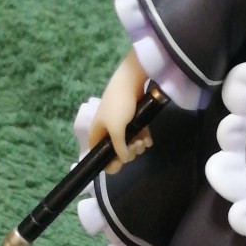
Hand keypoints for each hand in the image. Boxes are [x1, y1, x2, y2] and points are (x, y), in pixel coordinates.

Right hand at [90, 48, 152, 171]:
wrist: (130, 82)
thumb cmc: (118, 106)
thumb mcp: (116, 130)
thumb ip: (119, 148)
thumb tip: (124, 160)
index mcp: (97, 135)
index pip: (99, 157)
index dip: (109, 163)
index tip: (120, 164)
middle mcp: (107, 133)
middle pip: (117, 152)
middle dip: (129, 153)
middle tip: (136, 146)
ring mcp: (121, 127)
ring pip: (129, 145)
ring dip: (138, 146)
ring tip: (143, 141)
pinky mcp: (134, 121)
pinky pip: (138, 136)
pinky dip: (143, 139)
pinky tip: (148, 140)